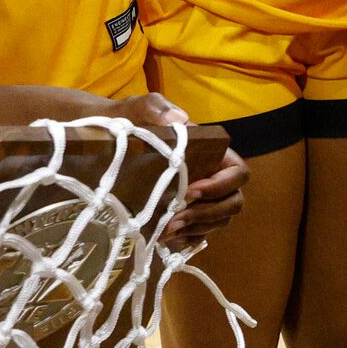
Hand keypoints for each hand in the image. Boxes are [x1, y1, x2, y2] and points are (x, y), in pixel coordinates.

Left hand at [104, 93, 246, 239]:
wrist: (107, 142)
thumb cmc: (131, 122)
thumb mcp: (140, 109)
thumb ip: (156, 108)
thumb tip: (179, 120)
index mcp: (214, 153)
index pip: (238, 172)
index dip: (221, 185)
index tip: (191, 190)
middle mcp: (215, 178)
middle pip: (233, 203)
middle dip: (208, 214)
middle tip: (176, 218)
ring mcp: (203, 200)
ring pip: (219, 221)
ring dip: (196, 228)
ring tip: (165, 231)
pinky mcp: (188, 216)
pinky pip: (200, 234)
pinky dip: (188, 239)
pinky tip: (165, 239)